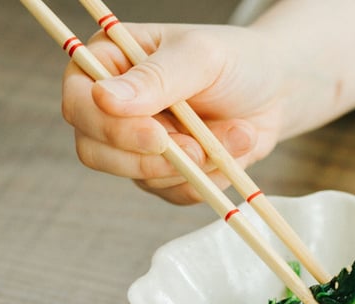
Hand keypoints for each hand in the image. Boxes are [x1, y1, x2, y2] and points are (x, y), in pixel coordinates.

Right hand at [61, 23, 281, 204]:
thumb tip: (103, 99)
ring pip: (143, 178)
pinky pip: (175, 194)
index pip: (79, 104)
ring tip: (236, 134)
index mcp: (107, 64)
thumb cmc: (236, 62)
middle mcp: (114, 108)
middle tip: (199, 150)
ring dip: (196, 166)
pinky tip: (232, 153)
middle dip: (152, 159)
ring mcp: (137, 145)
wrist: (275, 92)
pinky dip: (208, 180)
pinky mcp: (166, 174)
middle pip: (96, 152)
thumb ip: (156, 78)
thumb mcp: (200, 58)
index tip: (158, 136)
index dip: (111, 128)